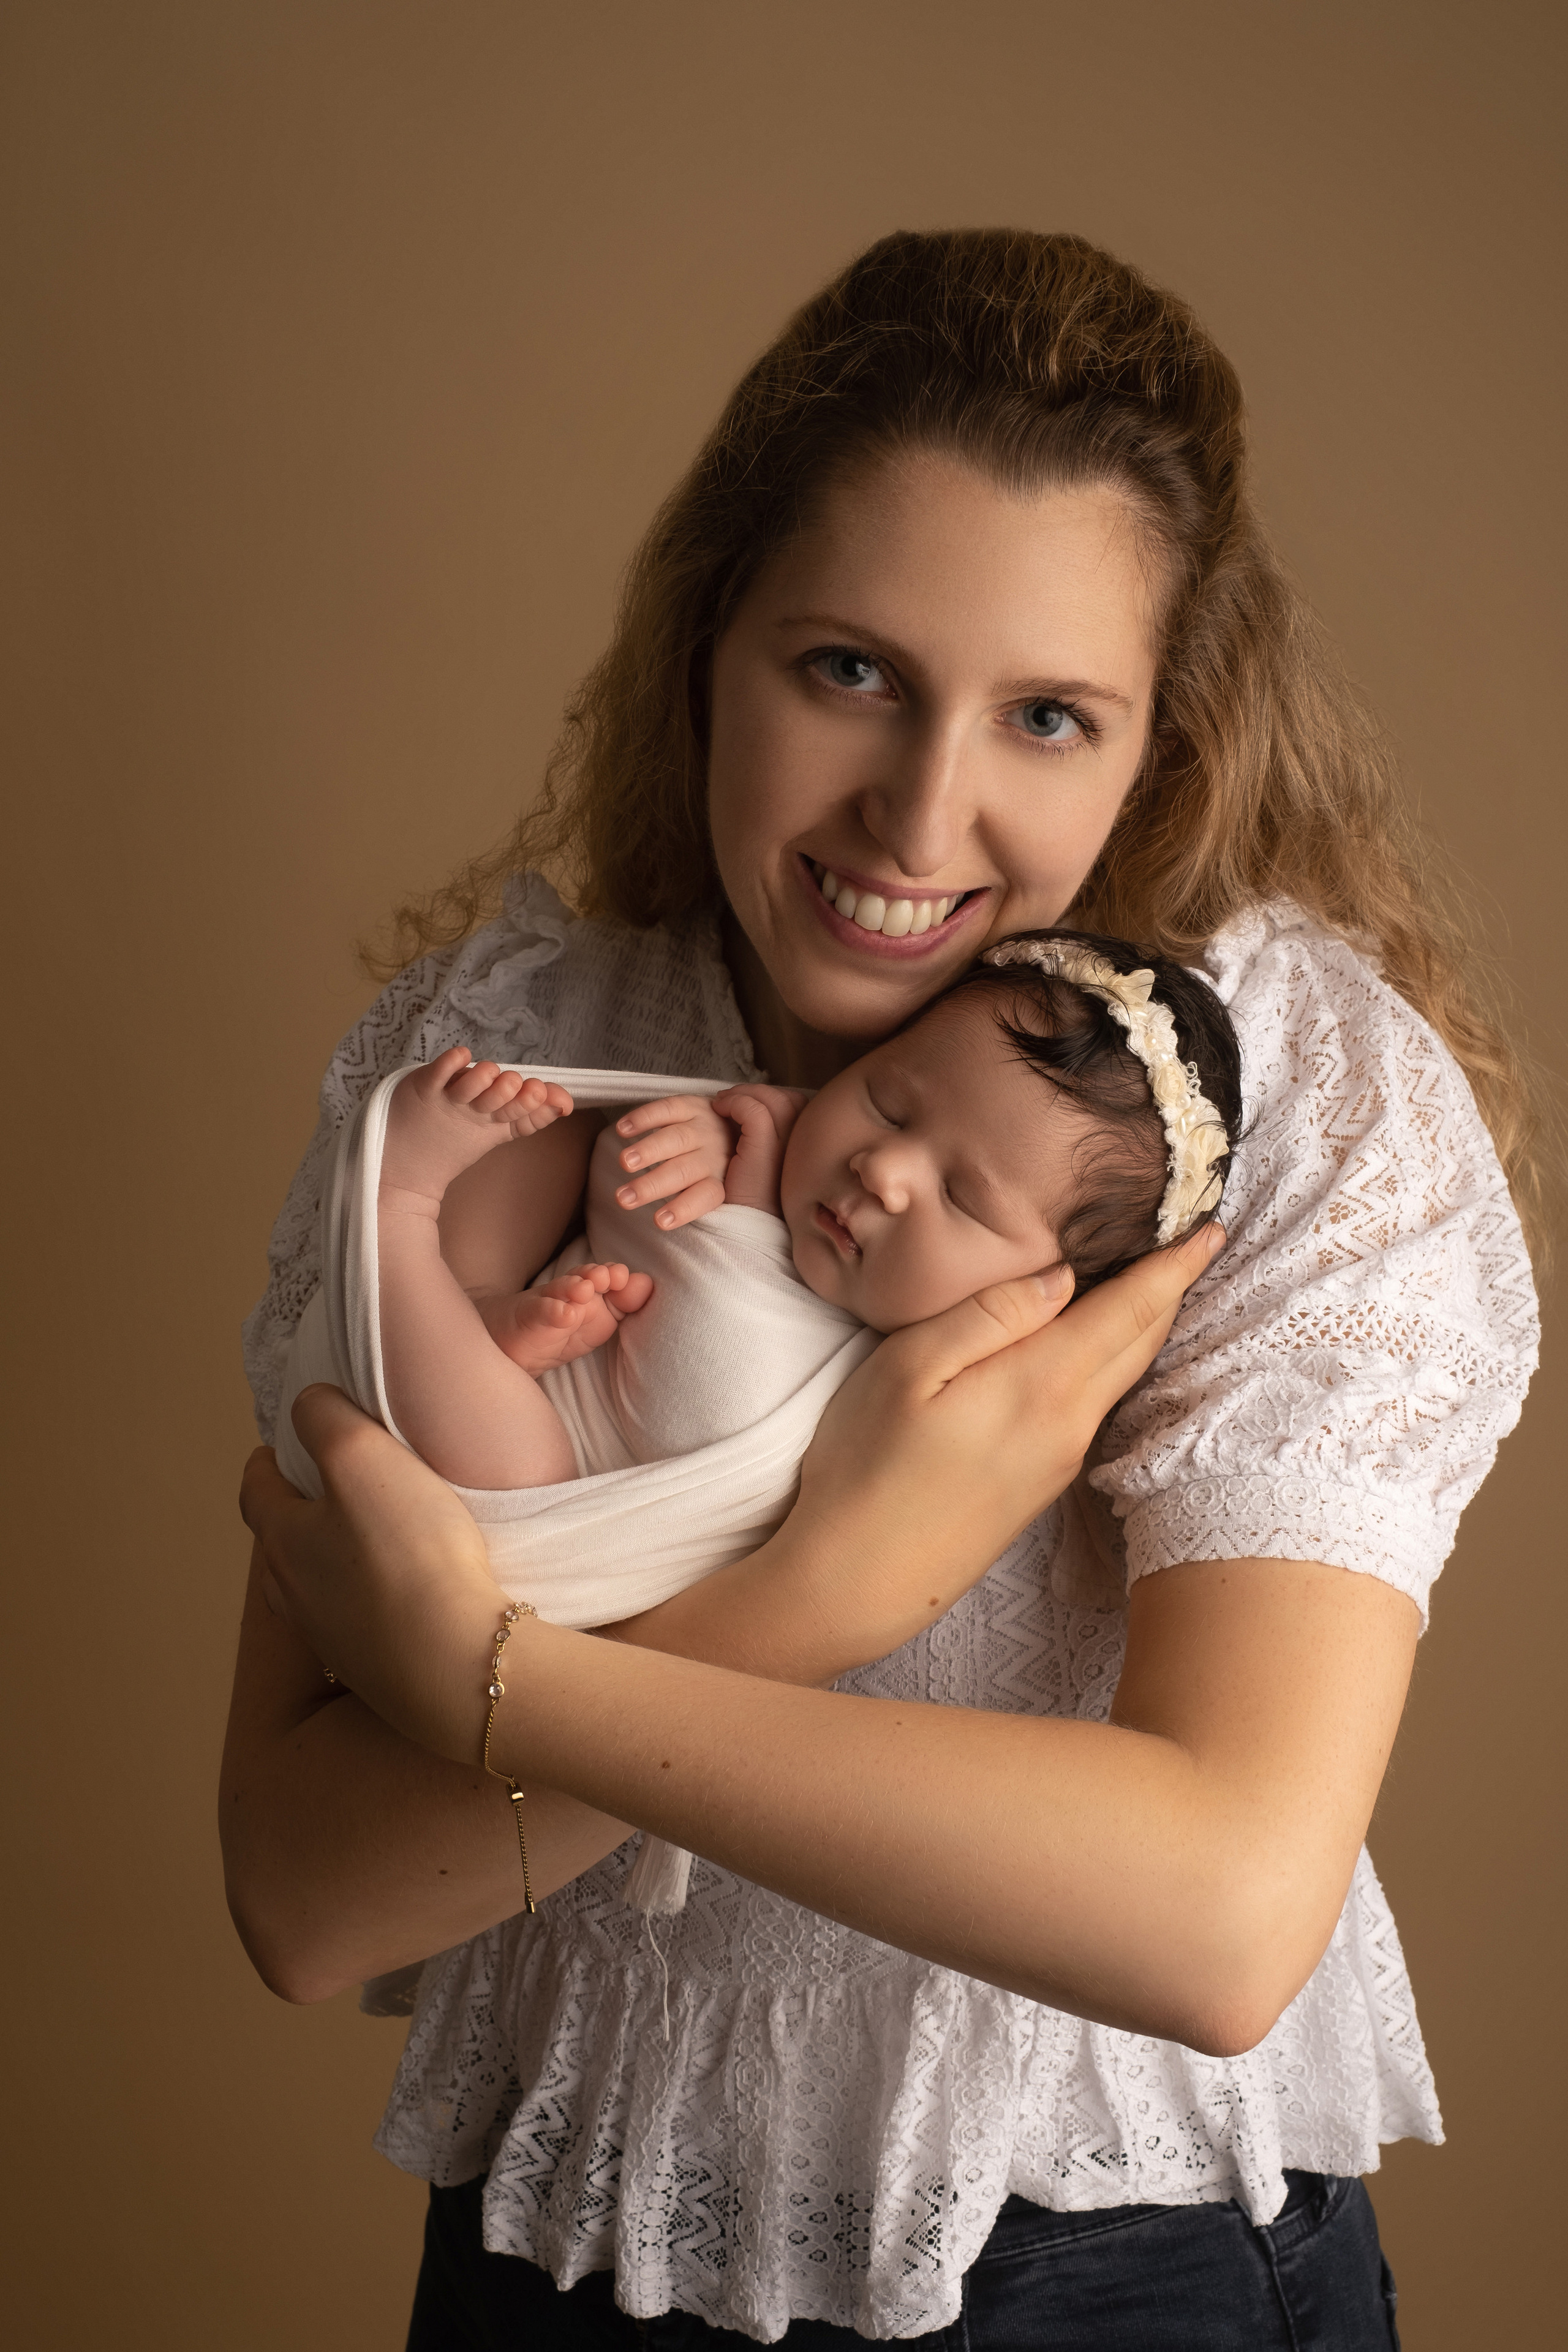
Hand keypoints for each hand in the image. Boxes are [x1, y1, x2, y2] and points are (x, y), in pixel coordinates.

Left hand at [239, 1389, 503, 1763]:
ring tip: (377, 1535)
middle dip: (303, 1507)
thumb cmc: (408, 1554)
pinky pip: (360, 1617)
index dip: (268, 1459)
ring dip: (336, 1555)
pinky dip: (372, 1594)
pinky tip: (408, 1587)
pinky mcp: (374, 1666)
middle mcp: (293, 1594)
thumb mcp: (361, 1457)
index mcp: (282, 1540)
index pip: (255, 1488)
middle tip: (341, 1483)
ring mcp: (331, 1637)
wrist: (454, 1662)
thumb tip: (307, 1405)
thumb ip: (325, 1418)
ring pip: (318, 1582)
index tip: (287, 1442)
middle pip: (283, 1539)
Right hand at [612, 1094, 734, 1226]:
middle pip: (684, 1171)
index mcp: (720, 1180)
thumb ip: (692, 1202)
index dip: (683, 1209)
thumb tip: (662, 1223)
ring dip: (648, 1151)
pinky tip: (622, 1130)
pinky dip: (644, 1118)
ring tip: (624, 1163)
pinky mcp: (692, 1104)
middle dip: (652, 1185)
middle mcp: (714, 1154)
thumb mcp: (714, 1188)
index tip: (659, 1222)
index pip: (705, 1197)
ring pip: (676, 1139)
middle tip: (624, 1198)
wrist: (736, 1126)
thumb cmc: (712, 1169)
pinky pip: (668, 1108)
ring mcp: (704, 1127)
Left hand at [711, 1084, 809, 1210]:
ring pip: (770, 1099)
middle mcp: (803, 1143)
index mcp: (807, 1146)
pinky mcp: (766, 1146)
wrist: (747, 1224)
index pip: (796, 1105)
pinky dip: (734, 1103)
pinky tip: (719, 1110)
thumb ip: (771, 1139)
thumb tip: (753, 1110)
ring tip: (721, 1103)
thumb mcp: (769, 1162)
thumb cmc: (754, 1195)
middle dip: (755, 1092)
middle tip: (729, 1099)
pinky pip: (752, 1110)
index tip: (744, 1103)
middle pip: (786, 1098)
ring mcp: (788, 1143)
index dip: (768, 1098)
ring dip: (742, 1094)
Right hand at [771, 1222, 1226, 1668]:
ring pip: (1123, 1374)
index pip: (1130, 1310)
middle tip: (1192, 1239)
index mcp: (1041, 1385)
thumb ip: (989, 1315)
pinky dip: (1112, 1358)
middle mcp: (1069, 1424)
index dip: (1174, 1265)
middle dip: (1171, 1287)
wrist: (858, 1579)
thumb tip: (1062, 1278)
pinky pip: (1097, 1402)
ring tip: (1152, 1277)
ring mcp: (1062, 1458)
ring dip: (1144, 1323)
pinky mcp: (1044, 1480)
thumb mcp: (908, 1367)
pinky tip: (1093, 1341)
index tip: (1209, 1228)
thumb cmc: (865, 1466)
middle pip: (1141, 1342)